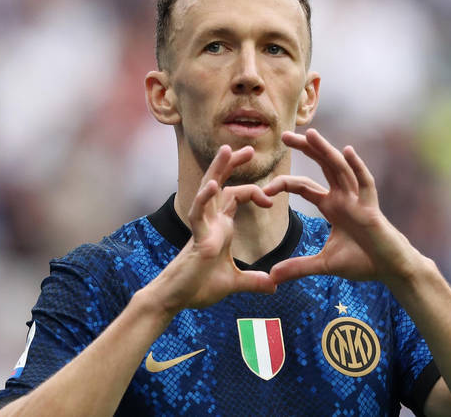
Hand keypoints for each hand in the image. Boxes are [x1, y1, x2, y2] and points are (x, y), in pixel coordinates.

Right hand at [150, 145, 276, 314]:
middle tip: (249, 149)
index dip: (253, 191)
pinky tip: (213, 185)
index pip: (235, 196)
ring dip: (217, 169)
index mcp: (220, 226)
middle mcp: (211, 221)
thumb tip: (274, 286)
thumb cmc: (199, 287)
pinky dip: (204, 199)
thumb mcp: (234, 282)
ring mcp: (202, 227)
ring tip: (226, 149)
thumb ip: (254, 282)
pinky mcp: (197, 239)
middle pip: (221, 184)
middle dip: (232, 165)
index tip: (270, 198)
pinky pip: (198, 214)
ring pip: (208, 191)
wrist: (177, 300)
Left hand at [262, 129, 421, 285]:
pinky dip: (357, 167)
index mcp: (331, 205)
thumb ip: (298, 267)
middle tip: (284, 135)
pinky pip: (365, 184)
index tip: (264, 191)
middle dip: (305, 149)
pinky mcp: (371, 208)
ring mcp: (358, 200)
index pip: (303, 186)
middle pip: (322, 166)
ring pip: (340, 169)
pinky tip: (347, 151)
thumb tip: (271, 277)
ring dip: (326, 151)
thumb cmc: (362, 262)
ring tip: (310, 133)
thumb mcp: (324, 265)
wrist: (390, 270)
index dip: (283, 184)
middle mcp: (343, 197)